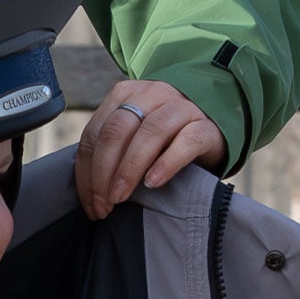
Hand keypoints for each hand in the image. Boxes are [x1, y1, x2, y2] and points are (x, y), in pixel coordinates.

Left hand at [74, 79, 226, 221]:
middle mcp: (152, 94)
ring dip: (129, 170)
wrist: (212, 130)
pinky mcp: (206, 126)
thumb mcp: (133, 138)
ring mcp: (182, 107)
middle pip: (117, 130)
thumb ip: (111, 152)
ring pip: (149, 133)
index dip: (87, 172)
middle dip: (103, 173)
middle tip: (103, 204)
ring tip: (120, 198)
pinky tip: (152, 183)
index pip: (95, 133)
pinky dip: (166, 164)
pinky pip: (186, 142)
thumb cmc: (165, 141)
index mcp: (126, 95)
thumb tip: (89, 193)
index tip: (90, 203)